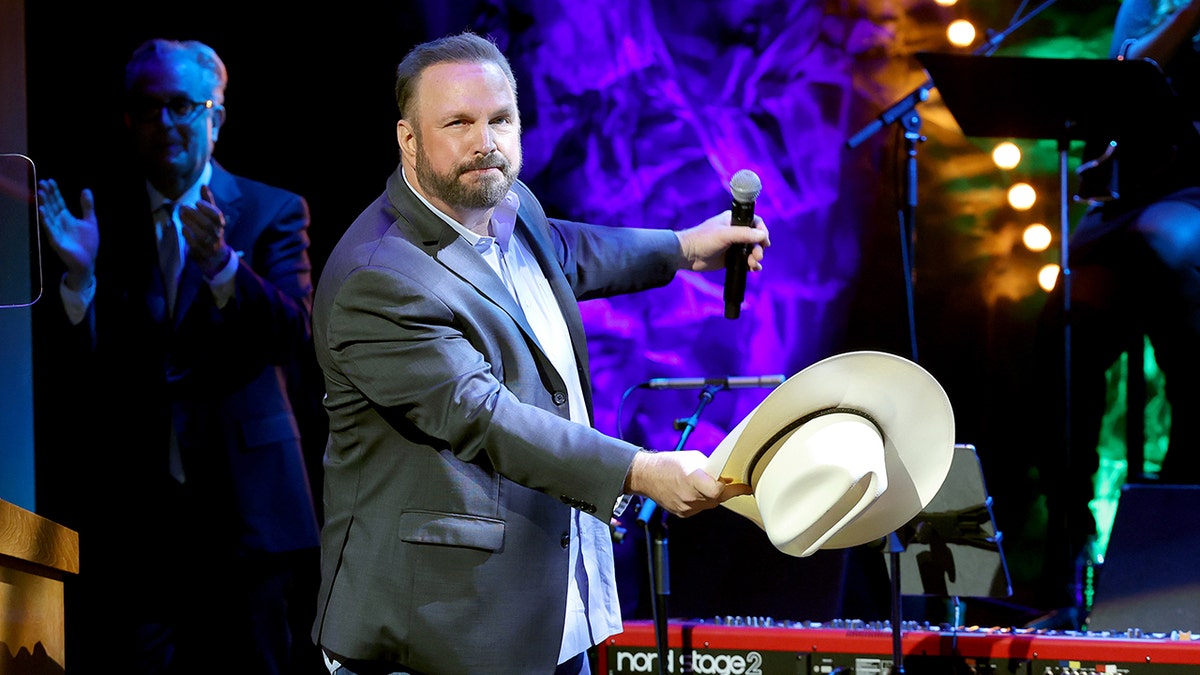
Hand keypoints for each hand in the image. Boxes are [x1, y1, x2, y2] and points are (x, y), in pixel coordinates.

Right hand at [36, 178, 98, 289]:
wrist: (87, 261)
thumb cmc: (88, 243)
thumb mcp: (90, 221)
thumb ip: (87, 206)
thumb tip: (86, 189)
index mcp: (66, 218)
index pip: (58, 202)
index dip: (54, 192)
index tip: (50, 180)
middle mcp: (59, 223)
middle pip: (52, 206)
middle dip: (47, 195)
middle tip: (42, 183)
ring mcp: (56, 231)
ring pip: (48, 215)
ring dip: (44, 204)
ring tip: (41, 193)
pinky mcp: (56, 241)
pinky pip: (49, 229)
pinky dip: (45, 220)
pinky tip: (41, 210)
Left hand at [181, 185, 232, 276]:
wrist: (215, 254)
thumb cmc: (211, 230)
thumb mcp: (212, 216)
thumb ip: (207, 201)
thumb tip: (203, 185)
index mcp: (220, 224)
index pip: (216, 216)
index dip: (207, 209)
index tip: (196, 202)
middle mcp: (217, 234)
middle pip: (208, 224)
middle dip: (195, 215)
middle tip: (183, 207)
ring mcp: (210, 244)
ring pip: (202, 234)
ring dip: (190, 224)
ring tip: (180, 215)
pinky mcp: (202, 251)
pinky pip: (196, 244)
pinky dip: (189, 236)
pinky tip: (183, 228)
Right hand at [625, 450, 752, 517]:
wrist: (646, 476)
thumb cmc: (668, 463)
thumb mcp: (693, 458)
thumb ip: (711, 468)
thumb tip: (726, 475)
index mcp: (692, 479)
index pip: (720, 491)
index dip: (734, 488)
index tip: (744, 485)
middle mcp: (690, 496)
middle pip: (719, 498)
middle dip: (726, 490)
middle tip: (731, 482)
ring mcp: (686, 508)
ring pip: (710, 504)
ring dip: (713, 495)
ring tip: (707, 484)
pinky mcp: (683, 514)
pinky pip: (700, 508)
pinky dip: (701, 500)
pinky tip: (694, 492)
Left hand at [676, 210, 768, 272]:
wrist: (688, 255)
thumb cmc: (703, 240)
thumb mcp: (725, 235)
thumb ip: (744, 234)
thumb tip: (762, 235)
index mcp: (733, 220)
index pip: (754, 222)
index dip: (762, 231)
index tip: (765, 241)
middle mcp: (735, 231)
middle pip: (755, 238)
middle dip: (759, 248)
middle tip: (757, 256)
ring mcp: (733, 245)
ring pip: (751, 251)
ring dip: (755, 257)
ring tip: (753, 264)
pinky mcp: (730, 258)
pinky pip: (745, 260)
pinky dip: (751, 264)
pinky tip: (753, 269)